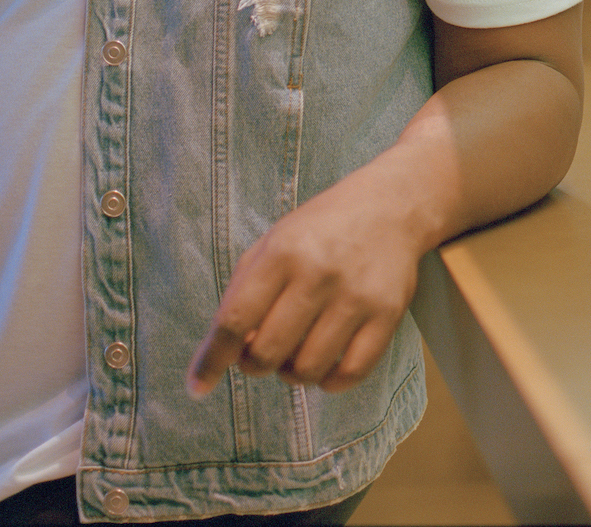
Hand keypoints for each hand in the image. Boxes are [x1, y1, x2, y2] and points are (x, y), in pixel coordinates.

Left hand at [188, 171, 426, 397]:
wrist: (391, 206)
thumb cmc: (321, 229)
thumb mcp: (273, 243)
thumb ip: (244, 292)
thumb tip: (226, 351)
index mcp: (282, 253)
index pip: (235, 320)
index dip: (212, 359)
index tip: (198, 385)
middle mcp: (318, 275)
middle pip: (267, 352)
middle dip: (254, 365)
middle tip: (261, 354)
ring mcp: (356, 297)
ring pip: (307, 369)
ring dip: (291, 373)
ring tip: (295, 355)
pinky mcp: (388, 314)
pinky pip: (351, 373)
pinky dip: (330, 382)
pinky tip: (326, 368)